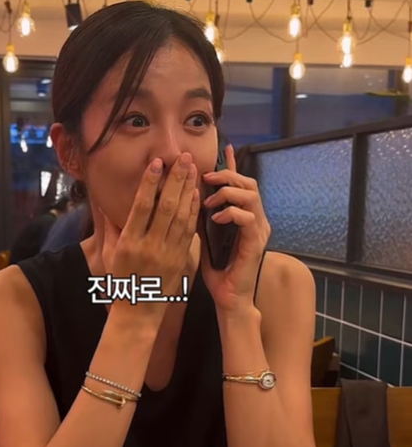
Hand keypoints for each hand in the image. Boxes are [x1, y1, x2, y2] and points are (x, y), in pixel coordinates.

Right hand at [99, 153, 200, 321]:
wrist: (139, 312)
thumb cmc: (121, 281)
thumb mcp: (110, 254)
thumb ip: (109, 227)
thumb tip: (103, 202)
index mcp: (130, 243)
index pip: (142, 207)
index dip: (150, 183)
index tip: (156, 163)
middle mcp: (150, 246)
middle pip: (166, 207)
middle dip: (176, 180)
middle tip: (183, 157)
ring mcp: (168, 253)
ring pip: (182, 216)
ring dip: (188, 190)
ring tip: (192, 169)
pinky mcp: (181, 259)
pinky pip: (189, 231)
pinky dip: (193, 211)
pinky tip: (195, 194)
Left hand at [200, 145, 269, 313]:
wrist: (230, 298)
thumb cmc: (219, 272)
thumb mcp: (205, 240)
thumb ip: (201, 220)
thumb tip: (188, 200)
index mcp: (244, 218)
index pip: (241, 185)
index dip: (234, 166)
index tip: (226, 148)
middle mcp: (255, 220)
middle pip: (248, 183)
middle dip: (227, 174)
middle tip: (206, 176)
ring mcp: (259, 230)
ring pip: (250, 195)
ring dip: (227, 192)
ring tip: (209, 201)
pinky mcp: (256, 242)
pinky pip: (247, 216)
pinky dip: (231, 212)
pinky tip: (216, 217)